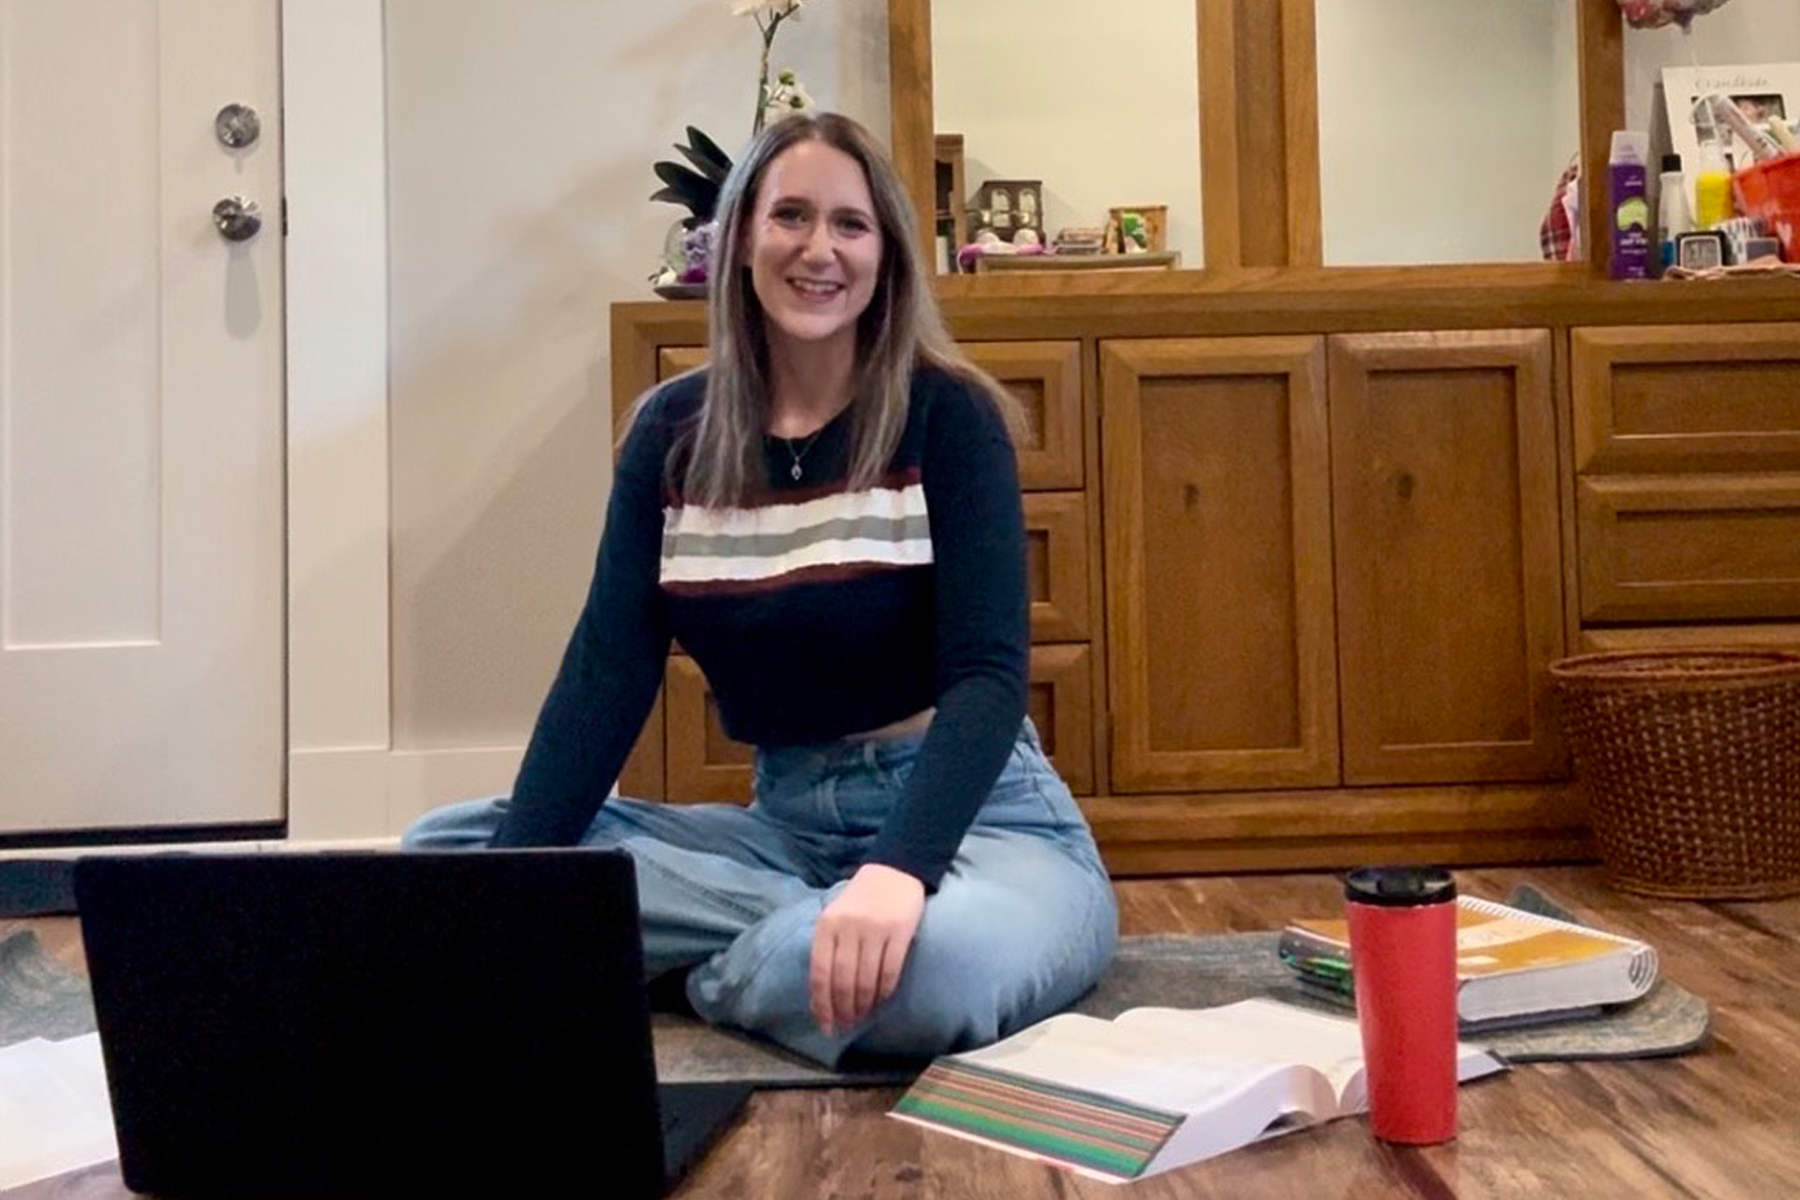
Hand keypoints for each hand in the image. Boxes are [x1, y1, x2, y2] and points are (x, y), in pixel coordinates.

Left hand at [810, 863, 926, 1036]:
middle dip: (843, 1009)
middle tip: (846, 1025)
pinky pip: (890, 971)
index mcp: (827, 925)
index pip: (820, 974)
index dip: (822, 1004)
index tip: (825, 1026)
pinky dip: (884, 991)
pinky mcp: (899, 932)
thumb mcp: (835, 917)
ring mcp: (874, 930)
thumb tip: (822, 995)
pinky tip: (881, 1000)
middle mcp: (848, 928)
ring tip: (862, 1017)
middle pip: (842, 981)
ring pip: (866, 979)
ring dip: (864, 1004)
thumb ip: (827, 948)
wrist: (895, 870)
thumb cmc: (860, 899)